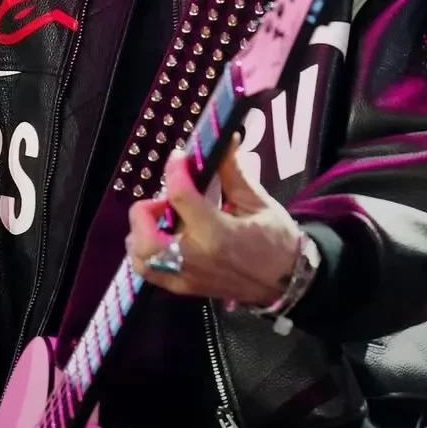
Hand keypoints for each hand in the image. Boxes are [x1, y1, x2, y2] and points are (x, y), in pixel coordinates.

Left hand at [126, 134, 300, 306]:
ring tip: (162, 220)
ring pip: (139, 258)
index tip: (180, 157)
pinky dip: (146, 253)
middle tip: (165, 199)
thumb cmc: (276, 240)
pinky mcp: (184, 288)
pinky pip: (149, 273)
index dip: (175, 169)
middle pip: (144, 235)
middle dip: (146, 210)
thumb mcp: (258, 201)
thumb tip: (223, 138)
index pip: (180, 196)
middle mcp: (195, 258)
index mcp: (217, 234)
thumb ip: (233, 171)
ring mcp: (186, 277)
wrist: (287, 281)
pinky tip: (164, 237)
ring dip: (141, 233)